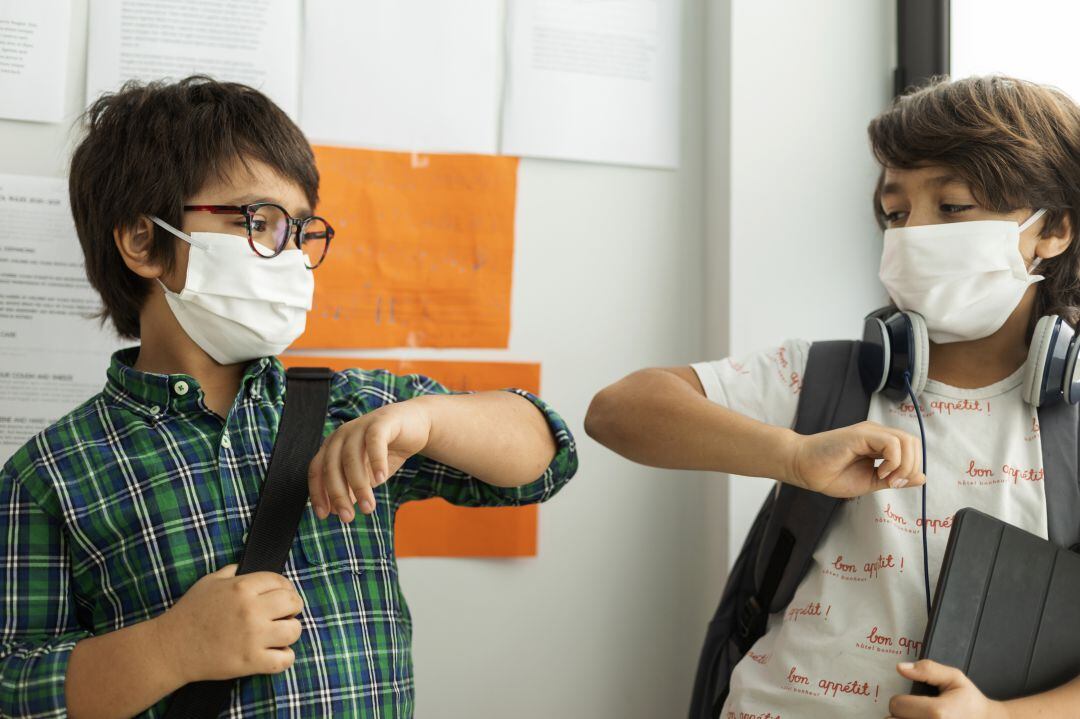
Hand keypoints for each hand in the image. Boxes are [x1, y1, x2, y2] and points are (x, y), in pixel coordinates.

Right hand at [153, 564, 303, 682]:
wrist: (170, 648)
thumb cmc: (188, 614)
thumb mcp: (209, 582)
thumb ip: (232, 571)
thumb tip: (247, 568)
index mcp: (242, 587)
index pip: (281, 582)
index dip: (285, 588)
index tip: (283, 596)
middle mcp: (251, 610)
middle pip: (294, 603)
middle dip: (292, 607)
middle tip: (284, 614)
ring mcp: (253, 636)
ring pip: (294, 630)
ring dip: (290, 631)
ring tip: (280, 634)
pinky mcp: (251, 661)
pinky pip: (284, 660)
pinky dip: (285, 657)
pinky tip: (276, 653)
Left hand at [308, 398, 432, 520]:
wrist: (415, 426)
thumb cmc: (386, 451)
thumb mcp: (366, 475)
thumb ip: (350, 489)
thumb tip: (335, 510)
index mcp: (333, 446)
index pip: (317, 470)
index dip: (318, 493)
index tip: (325, 515)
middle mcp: (342, 434)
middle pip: (332, 466)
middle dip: (338, 494)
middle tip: (348, 517)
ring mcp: (360, 426)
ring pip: (351, 457)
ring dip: (359, 485)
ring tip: (368, 507)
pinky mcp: (381, 422)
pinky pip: (374, 441)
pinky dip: (376, 461)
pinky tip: (381, 478)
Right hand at [787, 420, 925, 497]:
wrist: (803, 468)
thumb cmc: (829, 474)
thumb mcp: (869, 481)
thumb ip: (894, 478)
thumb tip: (921, 478)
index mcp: (879, 444)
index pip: (911, 449)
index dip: (911, 468)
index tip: (894, 484)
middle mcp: (877, 434)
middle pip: (913, 443)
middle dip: (911, 467)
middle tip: (892, 483)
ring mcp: (869, 432)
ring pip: (907, 441)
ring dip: (903, 465)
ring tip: (885, 478)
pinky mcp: (860, 435)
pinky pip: (892, 443)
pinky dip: (893, 461)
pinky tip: (879, 471)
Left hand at [888, 660, 1008, 718]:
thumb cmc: (970, 702)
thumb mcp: (954, 678)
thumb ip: (928, 670)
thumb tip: (901, 668)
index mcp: (938, 712)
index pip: (896, 705)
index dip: (901, 700)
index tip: (913, 701)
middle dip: (900, 715)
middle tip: (914, 712)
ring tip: (916, 717)